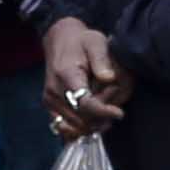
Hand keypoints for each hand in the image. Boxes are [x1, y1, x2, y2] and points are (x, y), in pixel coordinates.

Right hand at [42, 19, 131, 135]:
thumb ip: (102, 59)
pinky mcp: (50, 107)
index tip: (119, 113)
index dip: (103, 112)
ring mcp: (50, 101)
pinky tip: (95, 120)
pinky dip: (81, 128)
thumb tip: (109, 78)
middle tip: (114, 104)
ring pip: (75, 127)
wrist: (60, 41)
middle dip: (100, 117)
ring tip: (104, 109)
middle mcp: (54, 91)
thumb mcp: (95, 42)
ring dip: (93, 124)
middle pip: (81, 119)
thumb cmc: (81, 41)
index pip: (83, 104)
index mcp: (66, 75)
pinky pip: (65, 128)